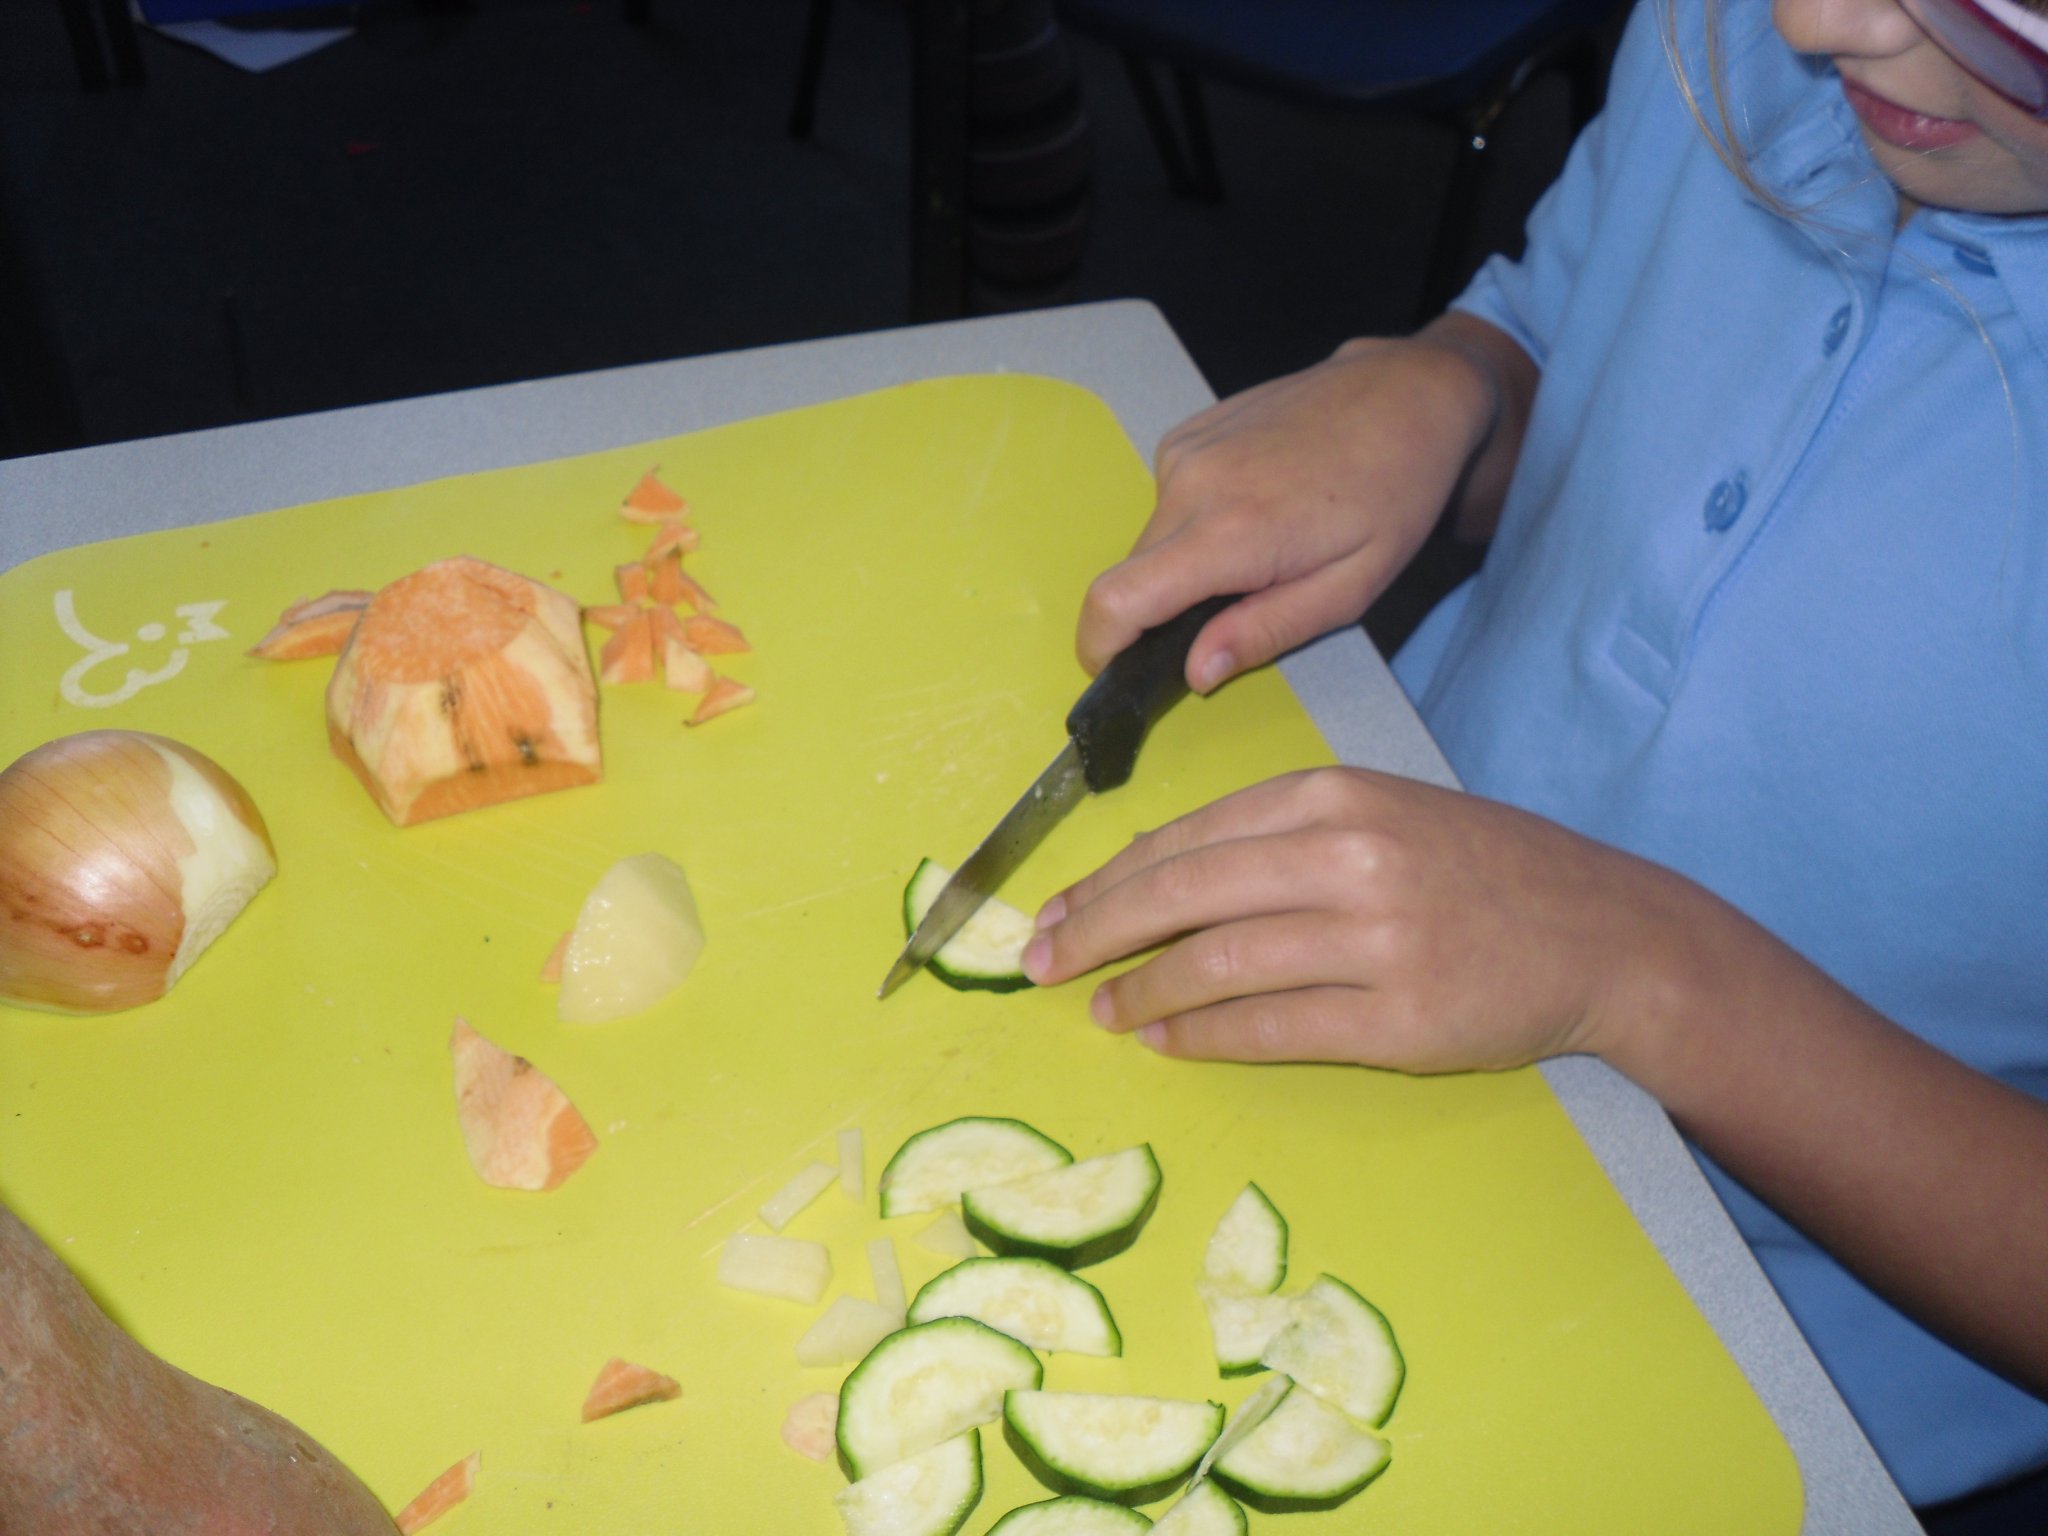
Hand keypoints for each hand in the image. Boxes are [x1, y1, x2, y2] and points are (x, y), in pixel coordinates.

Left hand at [1021, 766, 1692, 1072]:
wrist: (1604, 933)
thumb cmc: (1481, 869)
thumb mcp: (1380, 814)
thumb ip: (1275, 835)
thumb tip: (1153, 871)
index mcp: (1334, 796)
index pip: (1187, 837)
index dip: (1107, 879)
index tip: (1056, 908)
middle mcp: (1347, 857)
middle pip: (1182, 894)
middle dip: (1096, 930)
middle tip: (1040, 964)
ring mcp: (1375, 940)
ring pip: (1217, 964)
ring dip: (1143, 993)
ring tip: (1102, 1011)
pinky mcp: (1400, 1018)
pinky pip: (1272, 1029)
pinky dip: (1206, 1038)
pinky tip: (1167, 1043)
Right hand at [1075, 318, 1522, 692]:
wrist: (1406, 394)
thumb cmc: (1394, 496)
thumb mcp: (1350, 589)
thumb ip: (1265, 632)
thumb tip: (1194, 673)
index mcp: (1230, 533)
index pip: (1117, 600)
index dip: (1099, 647)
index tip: (1115, 673)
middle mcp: (1190, 484)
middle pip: (1130, 576)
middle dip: (1160, 611)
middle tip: (1234, 610)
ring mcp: (1182, 451)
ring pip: (1150, 541)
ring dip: (1185, 564)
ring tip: (1261, 547)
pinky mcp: (1185, 433)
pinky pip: (1168, 502)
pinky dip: (1196, 521)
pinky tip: (1255, 504)